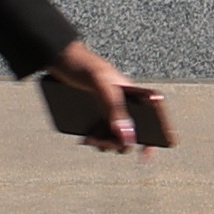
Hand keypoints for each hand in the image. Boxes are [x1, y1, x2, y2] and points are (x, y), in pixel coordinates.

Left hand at [49, 40, 167, 152]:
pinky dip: (94, 140)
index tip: (145, 154)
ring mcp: (109, 111)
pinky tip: (85, 138)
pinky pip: (99, 134)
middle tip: (101, 142)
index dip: (155, 135)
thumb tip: (127, 136)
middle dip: (118, 143)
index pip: (152, 116)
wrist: (59, 58)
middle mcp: (124, 105)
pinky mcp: (94, 116)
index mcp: (133, 94)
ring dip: (104, 144)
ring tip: (89, 139)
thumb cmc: (85, 64)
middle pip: (131, 134)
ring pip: (114, 137)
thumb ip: (114, 108)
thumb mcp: (100, 84)